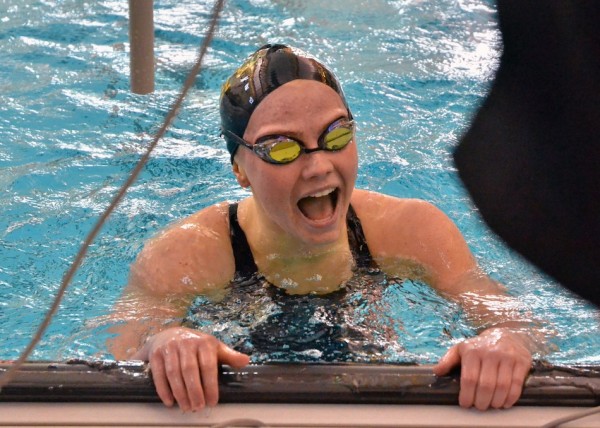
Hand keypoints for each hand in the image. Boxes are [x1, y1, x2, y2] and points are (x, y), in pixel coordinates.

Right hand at [135, 327, 249, 411]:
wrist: (169, 334)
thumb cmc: (197, 345)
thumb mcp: (214, 348)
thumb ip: (229, 356)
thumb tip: (246, 361)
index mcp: (204, 342)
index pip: (208, 365)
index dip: (210, 385)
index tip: (212, 401)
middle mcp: (186, 343)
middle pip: (189, 370)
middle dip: (194, 391)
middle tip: (198, 407)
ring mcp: (170, 348)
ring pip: (174, 373)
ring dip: (180, 393)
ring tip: (186, 407)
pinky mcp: (156, 354)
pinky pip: (159, 374)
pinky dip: (164, 389)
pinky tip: (170, 402)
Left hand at [433, 328, 531, 409]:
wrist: (505, 333)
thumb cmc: (480, 346)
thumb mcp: (461, 348)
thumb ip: (448, 360)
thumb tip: (437, 372)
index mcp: (472, 351)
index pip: (469, 378)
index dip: (466, 394)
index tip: (465, 404)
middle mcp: (490, 353)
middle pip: (485, 384)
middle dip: (481, 401)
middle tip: (479, 407)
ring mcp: (507, 357)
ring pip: (502, 386)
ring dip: (496, 401)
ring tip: (491, 406)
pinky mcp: (521, 361)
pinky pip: (517, 384)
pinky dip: (511, 397)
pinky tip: (505, 403)